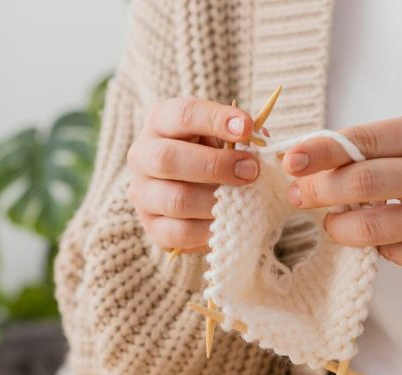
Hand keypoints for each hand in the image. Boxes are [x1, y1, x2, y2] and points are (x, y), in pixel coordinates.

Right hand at [128, 98, 259, 252]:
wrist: (195, 192)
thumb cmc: (213, 154)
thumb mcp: (223, 136)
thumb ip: (240, 136)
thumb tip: (259, 141)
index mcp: (160, 122)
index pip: (183, 115)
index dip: (216, 120)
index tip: (247, 127)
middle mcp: (142, 156)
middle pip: (168, 159)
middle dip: (215, 165)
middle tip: (250, 171)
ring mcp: (142, 194)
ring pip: (175, 199)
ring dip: (216, 201)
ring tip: (242, 200)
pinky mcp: (152, 228)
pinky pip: (180, 233)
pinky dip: (209, 229)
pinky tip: (228, 222)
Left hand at [283, 113, 401, 275]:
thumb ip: (377, 148)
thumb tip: (311, 163)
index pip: (363, 140)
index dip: (319, 151)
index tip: (290, 161)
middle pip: (361, 183)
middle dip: (318, 191)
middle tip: (298, 196)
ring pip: (371, 226)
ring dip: (338, 227)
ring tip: (333, 224)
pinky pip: (393, 254)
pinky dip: (376, 247)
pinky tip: (380, 238)